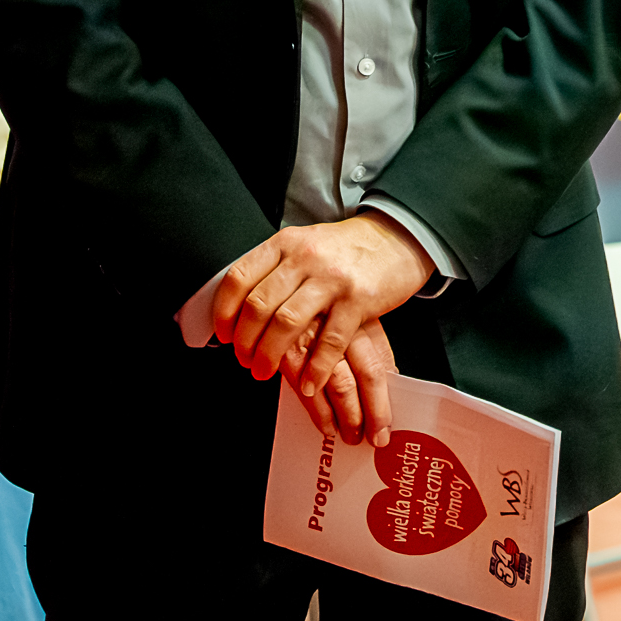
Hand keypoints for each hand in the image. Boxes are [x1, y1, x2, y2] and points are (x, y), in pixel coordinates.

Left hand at [210, 211, 431, 402]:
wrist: (397, 238)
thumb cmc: (346, 248)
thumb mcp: (304, 245)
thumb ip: (275, 269)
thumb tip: (240, 306)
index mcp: (285, 244)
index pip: (239, 278)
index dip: (224, 312)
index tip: (223, 334)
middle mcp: (305, 258)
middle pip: (258, 306)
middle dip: (244, 342)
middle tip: (244, 360)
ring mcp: (332, 278)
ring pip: (286, 323)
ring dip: (269, 356)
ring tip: (263, 372)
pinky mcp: (359, 299)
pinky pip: (330, 340)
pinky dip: (315, 368)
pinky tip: (308, 383)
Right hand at [290, 322, 399, 445]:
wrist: (264, 292)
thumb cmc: (314, 314)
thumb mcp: (348, 322)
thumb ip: (369, 349)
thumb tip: (390, 385)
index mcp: (361, 320)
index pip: (380, 364)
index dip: (383, 401)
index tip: (386, 426)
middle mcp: (340, 326)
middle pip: (363, 375)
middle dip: (370, 412)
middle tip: (374, 437)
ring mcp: (313, 337)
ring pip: (337, 384)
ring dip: (346, 416)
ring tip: (351, 436)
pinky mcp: (285, 349)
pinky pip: (305, 388)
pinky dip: (318, 412)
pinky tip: (326, 425)